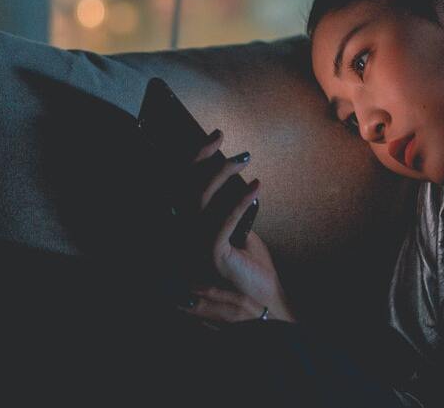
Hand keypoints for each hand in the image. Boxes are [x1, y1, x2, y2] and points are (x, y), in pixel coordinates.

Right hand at [178, 129, 296, 323]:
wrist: (262, 305)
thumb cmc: (251, 271)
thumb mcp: (238, 234)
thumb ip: (229, 213)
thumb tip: (234, 182)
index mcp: (186, 232)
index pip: (181, 188)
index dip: (194, 160)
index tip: (214, 138)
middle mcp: (183, 239)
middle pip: (184, 189)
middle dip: (204, 158)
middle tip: (224, 139)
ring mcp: (193, 249)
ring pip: (199, 200)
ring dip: (223, 173)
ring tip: (245, 159)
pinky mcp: (211, 257)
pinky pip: (224, 220)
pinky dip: (240, 201)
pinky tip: (256, 187)